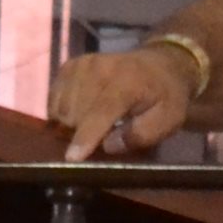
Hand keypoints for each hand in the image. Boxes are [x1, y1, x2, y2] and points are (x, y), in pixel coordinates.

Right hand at [47, 46, 198, 160]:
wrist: (159, 64)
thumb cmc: (165, 97)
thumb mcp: (169, 119)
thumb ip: (143, 134)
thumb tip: (109, 145)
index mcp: (127, 83)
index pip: (101, 112)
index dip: (86, 136)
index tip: (72, 158)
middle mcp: (101, 69)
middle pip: (74, 112)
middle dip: (80, 132)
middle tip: (100, 134)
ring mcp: (83, 64)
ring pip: (60, 106)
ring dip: (69, 122)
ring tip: (90, 124)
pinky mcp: (71, 65)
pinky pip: (53, 96)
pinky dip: (61, 109)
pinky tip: (78, 112)